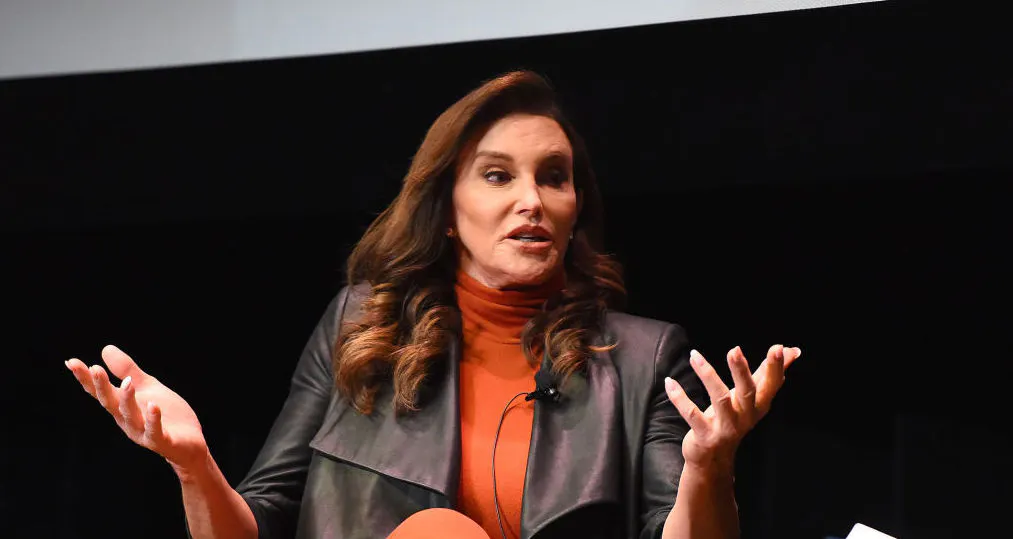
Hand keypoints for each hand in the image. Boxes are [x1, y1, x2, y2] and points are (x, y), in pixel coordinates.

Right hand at [65, 345, 208, 474]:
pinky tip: (153, 406)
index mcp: (121, 407)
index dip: (86, 379)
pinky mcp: (163, 441)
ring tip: (128, 381)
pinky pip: (155, 431)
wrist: (190, 443)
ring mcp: (143, 432)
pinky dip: (153, 420)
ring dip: (127, 400)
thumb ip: (127, 370)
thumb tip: (105, 348)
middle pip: (111, 403)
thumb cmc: (166, 414)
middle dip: (102, 387)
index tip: (71, 362)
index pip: (100, 392)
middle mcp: (127, 420)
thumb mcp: (147, 387)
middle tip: (94, 368)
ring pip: (131, 416)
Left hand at [664, 344, 800, 474]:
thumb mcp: (753, 397)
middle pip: (747, 392)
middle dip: (741, 371)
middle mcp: (745, 416)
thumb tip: (793, 350)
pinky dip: (679, 397)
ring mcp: (725, 427)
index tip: (779, 347)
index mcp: (758, 405)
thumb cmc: (735, 419)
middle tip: (734, 350)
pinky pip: (691, 414)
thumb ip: (770, 373)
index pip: (771, 384)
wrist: (715, 459)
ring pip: (718, 400)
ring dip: (707, 376)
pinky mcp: (705, 435)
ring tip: (694, 356)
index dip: (776, 367)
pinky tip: (670, 381)